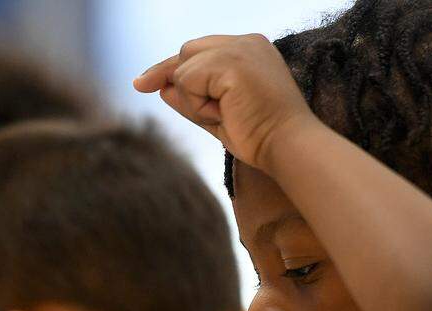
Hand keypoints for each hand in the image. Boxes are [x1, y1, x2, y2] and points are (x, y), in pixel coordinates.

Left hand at [133, 33, 317, 171]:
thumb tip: (161, 88)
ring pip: (184, 67)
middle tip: (201, 113)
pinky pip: (187, 80)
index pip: (199, 52)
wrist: (287, 146)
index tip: (144, 83)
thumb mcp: (218, 114)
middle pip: (187, 51)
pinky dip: (197, 105)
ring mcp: (238, 48)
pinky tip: (225, 114)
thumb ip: (192, 98)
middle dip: (173, 80)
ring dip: (194, 100)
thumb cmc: (260, 136)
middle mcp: (245, 42)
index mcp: (249, 50)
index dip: (172, 70)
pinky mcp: (230, 61)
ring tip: (226, 116)